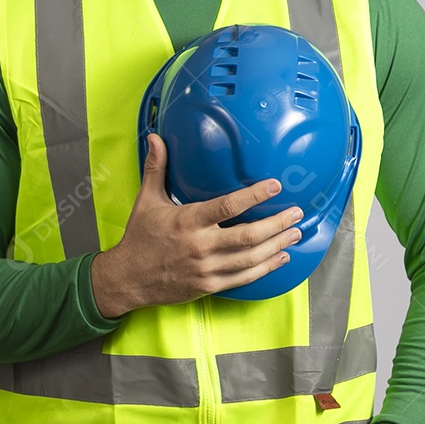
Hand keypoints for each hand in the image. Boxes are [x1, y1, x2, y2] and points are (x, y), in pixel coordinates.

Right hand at [91, 132, 302, 315]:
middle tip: (297, 212)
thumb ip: (157, 168)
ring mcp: (207, 269)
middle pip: (249, 236)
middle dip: (277, 224)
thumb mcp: (146, 200)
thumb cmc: (140, 237)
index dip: (254, 196)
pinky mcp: (210, 286)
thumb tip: (156, 137)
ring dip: (277, 245)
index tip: (274, 185)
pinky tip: (281, 257)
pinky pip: (244, 278)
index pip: (227, 206)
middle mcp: (200, 246)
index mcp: (188, 222)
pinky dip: (266, 268)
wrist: (128, 279)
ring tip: (296, 232)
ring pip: (251, 259)